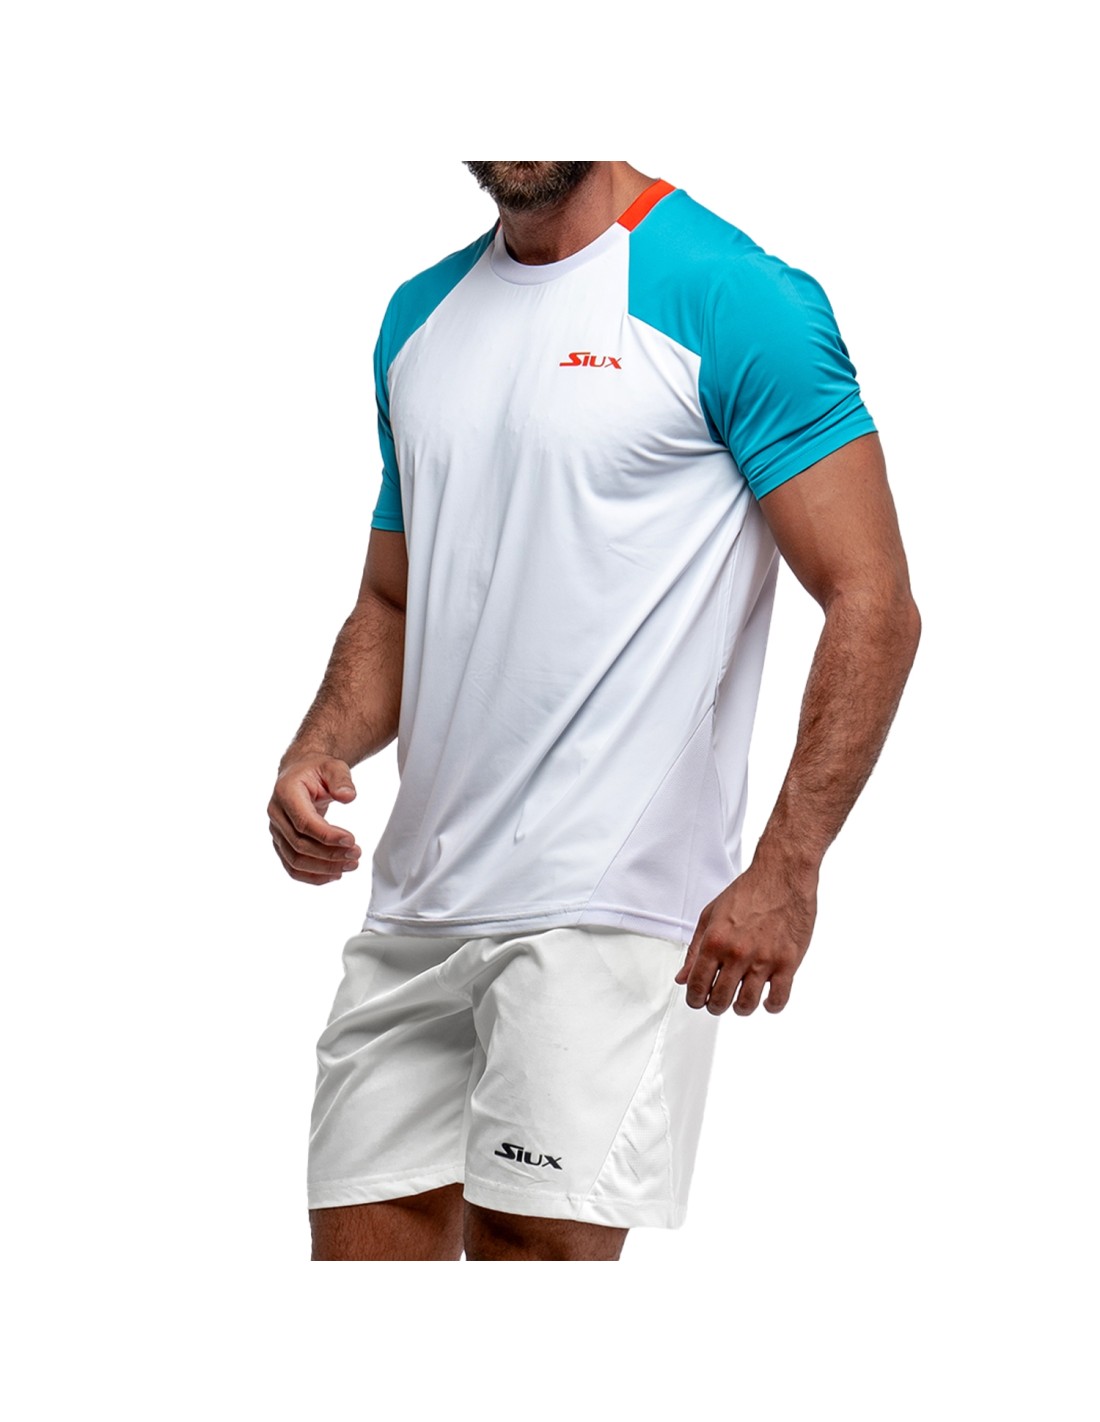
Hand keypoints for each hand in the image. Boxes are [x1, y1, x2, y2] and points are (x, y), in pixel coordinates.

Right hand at [267, 754, 360, 884]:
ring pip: (295, 860)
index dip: (327, 836)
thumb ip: (342, 779)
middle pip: (299, 845)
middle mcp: (276, 813)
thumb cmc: (317, 769)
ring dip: (324, 868)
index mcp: (286, 793)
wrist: (301, 772)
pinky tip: (335, 874)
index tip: (351, 840)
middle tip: (356, 854)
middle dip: (330, 854)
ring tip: (350, 865)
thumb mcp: (334, 766)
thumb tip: (348, 796)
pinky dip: (313, 876)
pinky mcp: (281, 842)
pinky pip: (292, 866)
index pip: (304, 822)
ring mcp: (277, 830)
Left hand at [675, 859, 817, 1013]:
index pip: (697, 985)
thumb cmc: (748, 891)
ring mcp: (764, 959)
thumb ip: (695, 949)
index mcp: (715, 941)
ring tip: (740, 1003)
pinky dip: (770, 1006)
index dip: (694, 999)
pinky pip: (779, 998)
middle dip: (714, 1006)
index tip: (698, 1000)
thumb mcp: (711, 915)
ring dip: (740, 1008)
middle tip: (717, 1003)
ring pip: (747, 1004)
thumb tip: (683, 977)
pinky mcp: (788, 962)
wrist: (782, 875)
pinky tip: (766, 1001)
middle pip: (720, 999)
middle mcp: (737, 953)